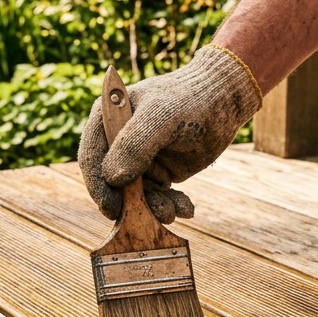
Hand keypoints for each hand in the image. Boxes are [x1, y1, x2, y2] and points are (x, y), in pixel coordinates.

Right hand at [78, 45, 262, 222]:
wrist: (225, 98)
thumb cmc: (190, 98)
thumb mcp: (162, 116)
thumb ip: (135, 144)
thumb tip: (112, 179)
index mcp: (108, 119)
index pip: (91, 157)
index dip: (98, 185)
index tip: (111, 209)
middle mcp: (118, 142)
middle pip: (112, 183)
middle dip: (129, 203)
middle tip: (147, 218)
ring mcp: (138, 159)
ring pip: (135, 195)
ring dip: (153, 208)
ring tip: (174, 212)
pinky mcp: (159, 172)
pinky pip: (157, 197)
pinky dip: (169, 205)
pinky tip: (186, 208)